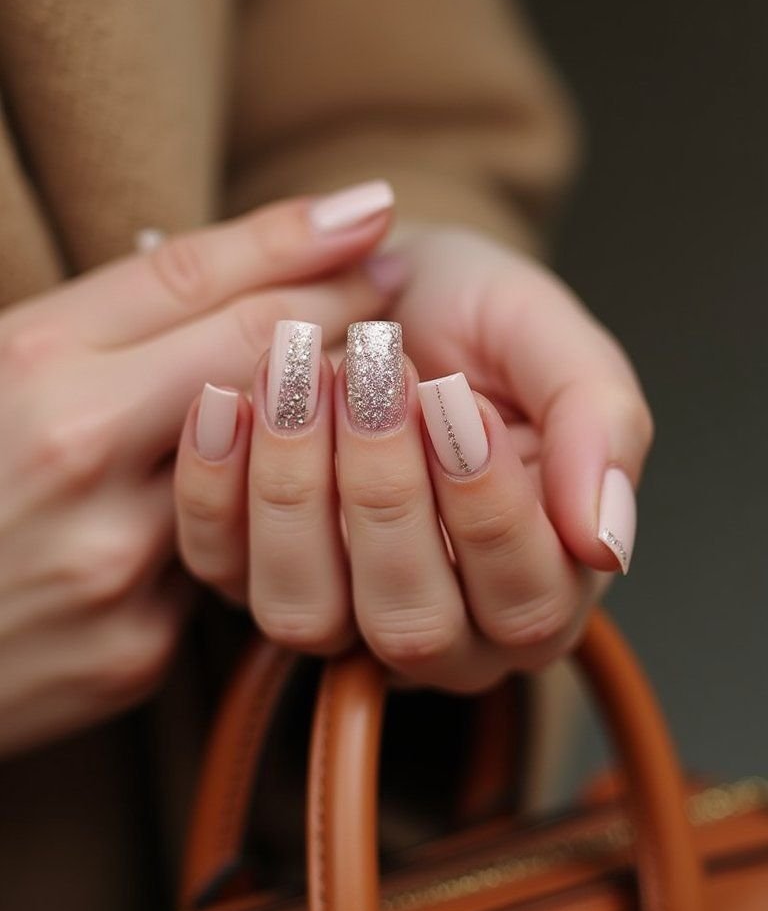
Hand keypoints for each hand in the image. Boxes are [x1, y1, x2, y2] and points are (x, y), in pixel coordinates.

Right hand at [0, 183, 396, 754]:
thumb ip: (98, 321)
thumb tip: (225, 267)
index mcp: (29, 367)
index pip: (199, 281)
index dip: (297, 239)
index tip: (367, 212)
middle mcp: (74, 456)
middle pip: (258, 360)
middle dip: (342, 307)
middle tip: (390, 275)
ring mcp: (113, 562)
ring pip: (265, 468)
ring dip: (325, 417)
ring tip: (359, 373)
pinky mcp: (135, 650)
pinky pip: (225, 565)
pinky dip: (261, 521)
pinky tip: (291, 494)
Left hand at [174, 224, 651, 691]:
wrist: (384, 285)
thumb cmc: (479, 319)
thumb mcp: (556, 341)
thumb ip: (602, 426)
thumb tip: (607, 541)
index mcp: (539, 585)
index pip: (526, 601)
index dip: (489, 510)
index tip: (455, 400)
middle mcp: (441, 626)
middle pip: (413, 622)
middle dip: (384, 492)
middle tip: (371, 372)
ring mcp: (335, 610)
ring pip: (306, 613)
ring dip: (296, 487)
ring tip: (297, 372)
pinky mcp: (245, 576)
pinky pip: (218, 566)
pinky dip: (215, 484)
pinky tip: (228, 396)